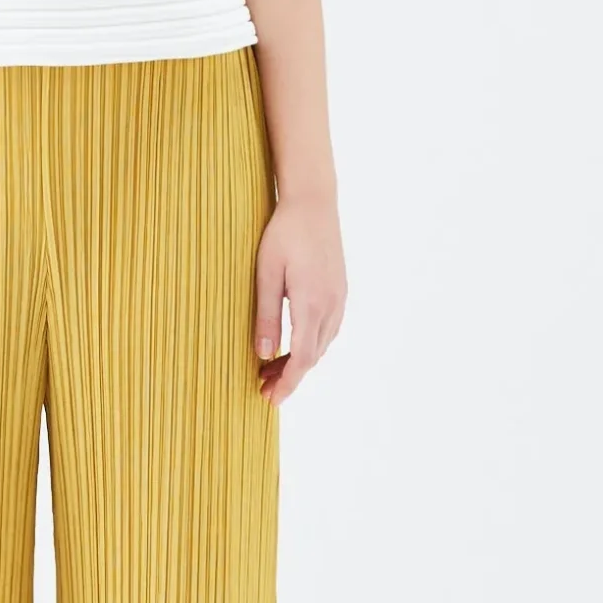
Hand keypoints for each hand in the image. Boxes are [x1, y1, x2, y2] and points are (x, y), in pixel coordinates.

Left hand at [252, 192, 346, 404]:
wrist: (314, 202)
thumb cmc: (285, 233)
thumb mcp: (267, 273)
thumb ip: (267, 315)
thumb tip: (264, 354)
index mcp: (312, 303)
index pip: (303, 358)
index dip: (288, 383)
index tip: (271, 400)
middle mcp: (331, 305)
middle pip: (314, 356)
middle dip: (290, 377)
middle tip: (262, 388)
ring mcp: (340, 298)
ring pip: (322, 344)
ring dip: (300, 361)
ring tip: (271, 369)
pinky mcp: (340, 291)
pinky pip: (328, 329)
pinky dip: (311, 344)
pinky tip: (293, 344)